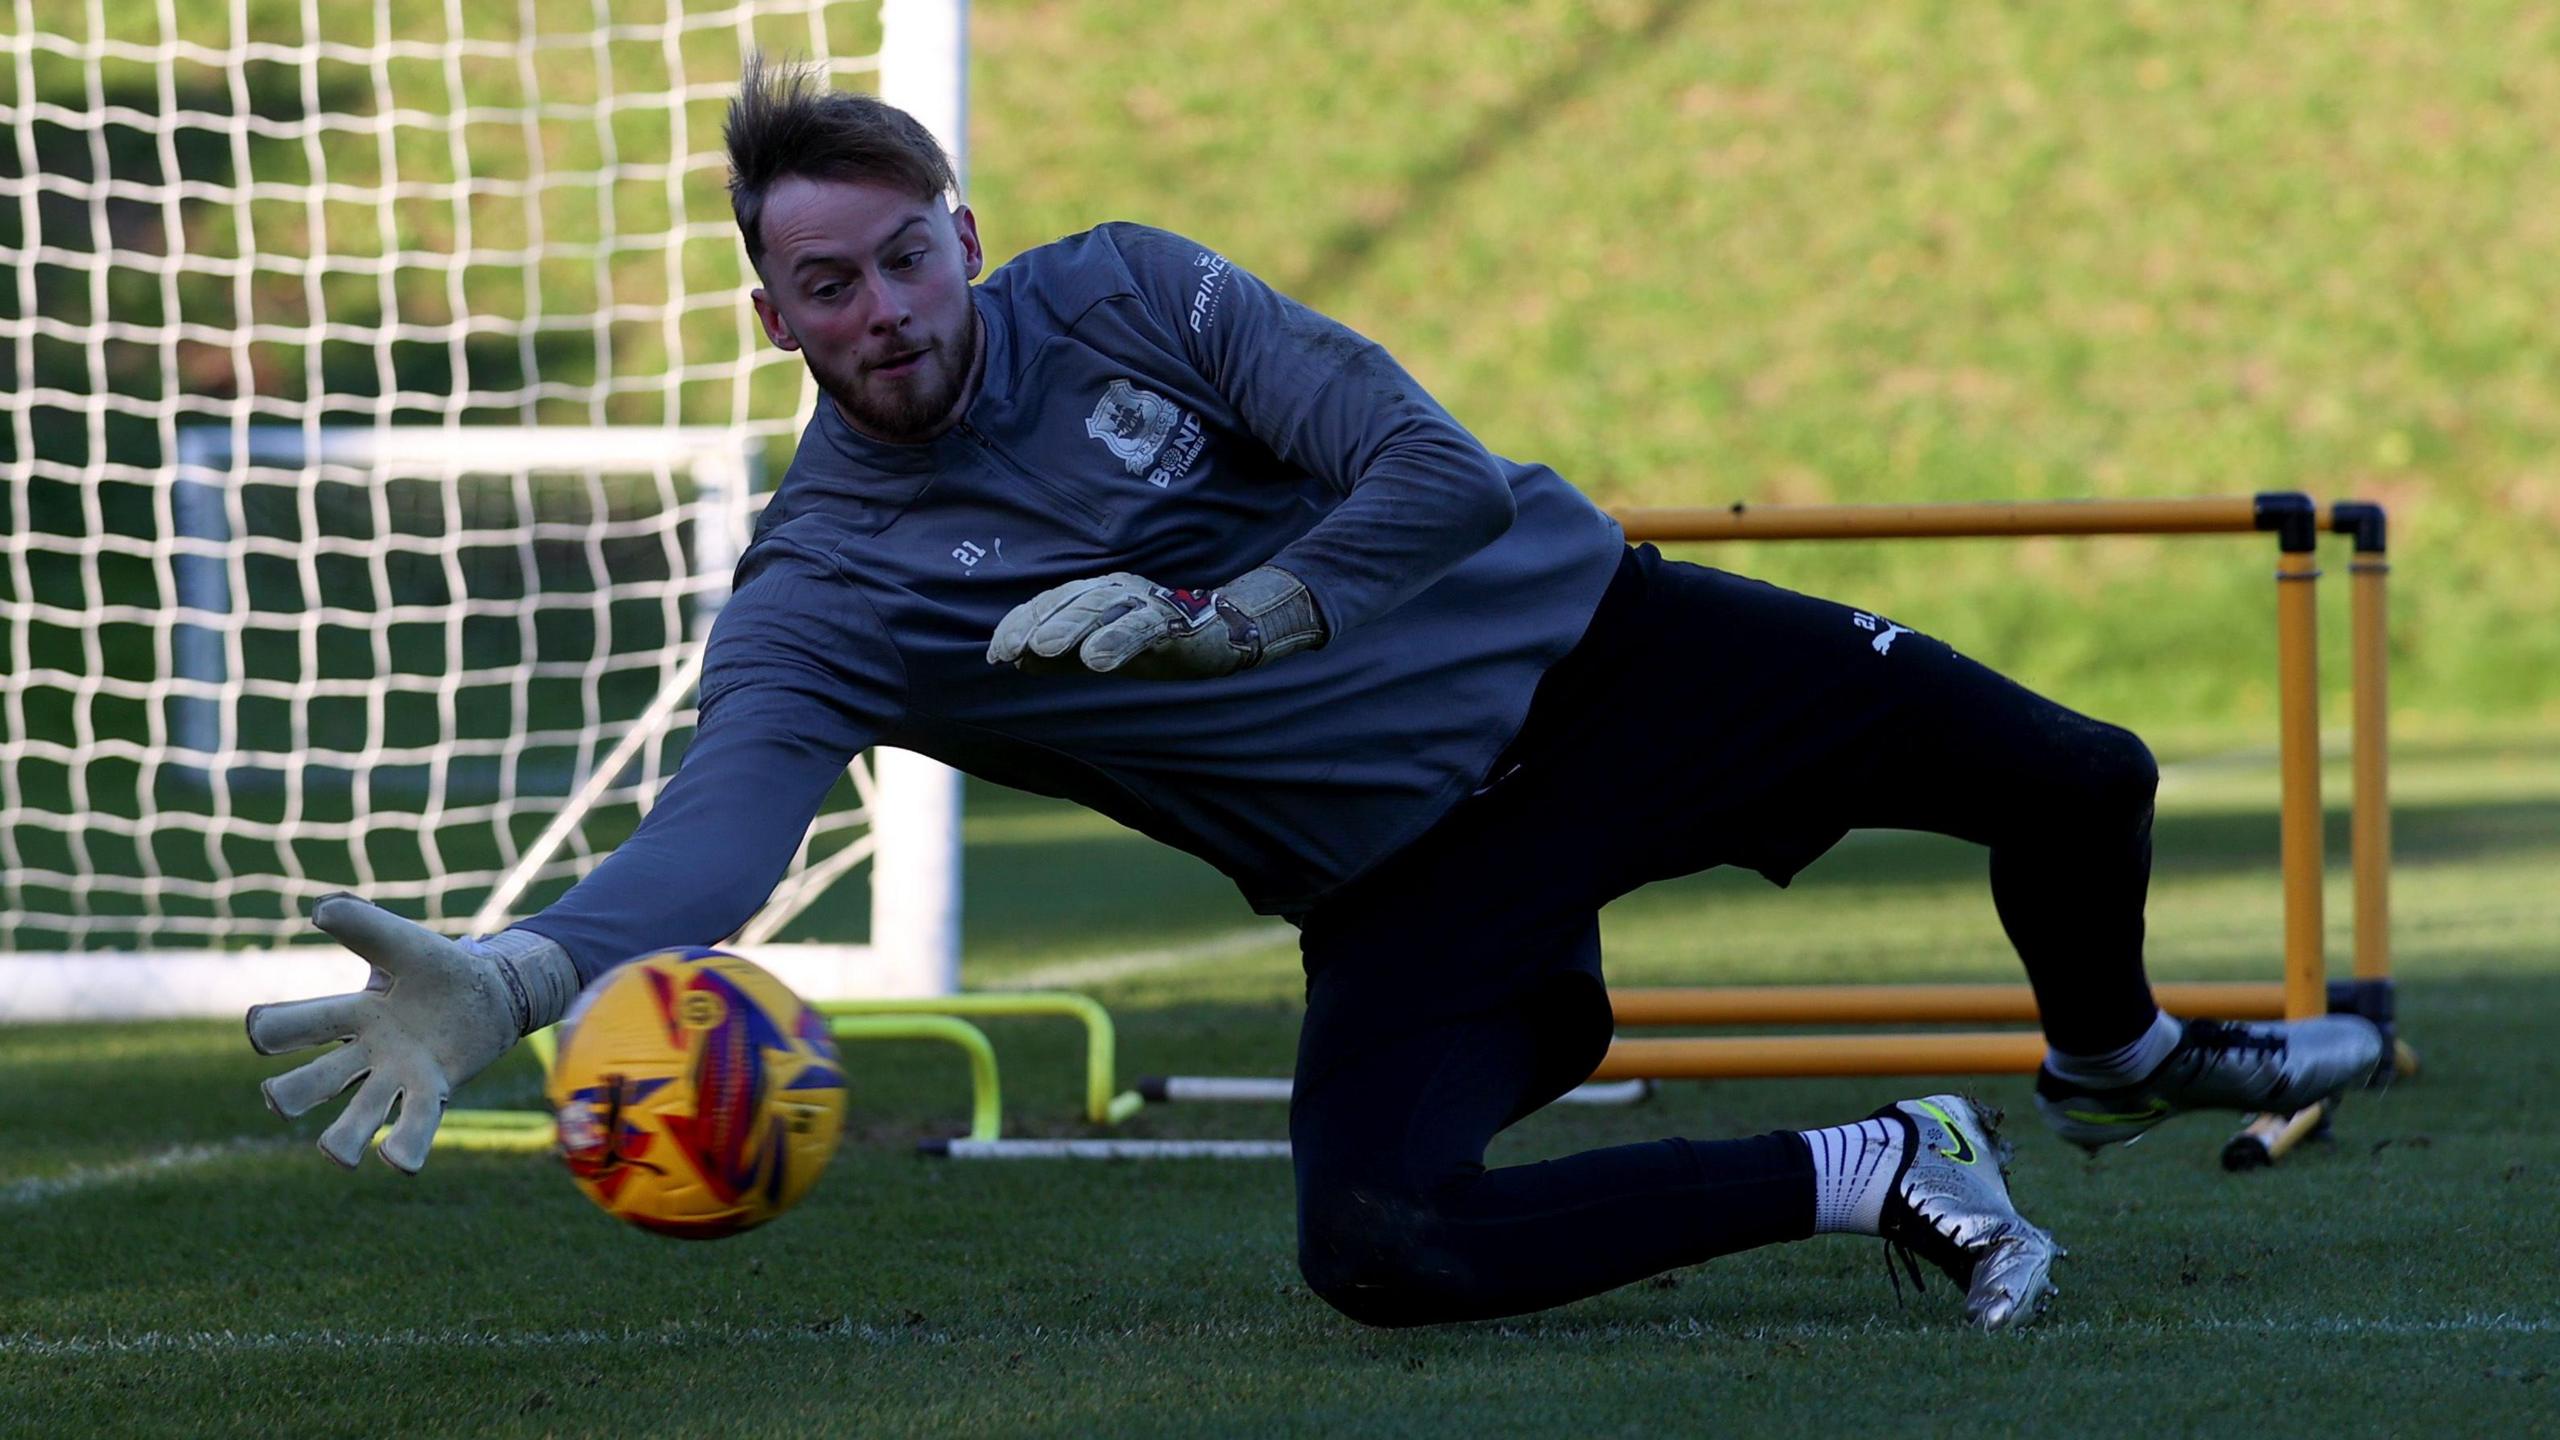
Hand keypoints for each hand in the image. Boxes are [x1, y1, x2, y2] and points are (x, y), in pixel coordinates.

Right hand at [245, 896, 576, 1172]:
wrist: (494, 992)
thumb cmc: (439, 970)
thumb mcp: (402, 943)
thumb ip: (365, 925)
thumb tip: (319, 909)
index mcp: (351, 1015)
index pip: (299, 1024)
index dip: (273, 1028)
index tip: (259, 1029)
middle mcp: (365, 1055)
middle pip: (314, 1082)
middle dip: (291, 1092)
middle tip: (277, 1098)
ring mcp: (396, 1078)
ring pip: (357, 1116)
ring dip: (342, 1139)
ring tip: (336, 1154)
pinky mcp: (433, 1092)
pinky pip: (413, 1126)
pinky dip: (404, 1146)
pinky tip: (395, 1163)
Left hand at [986, 565, 1325, 679]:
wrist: (1227, 632)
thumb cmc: (1158, 640)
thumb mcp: (1103, 650)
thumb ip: (1062, 655)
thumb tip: (1015, 661)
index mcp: (1097, 595)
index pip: (1049, 604)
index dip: (1020, 625)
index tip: (995, 653)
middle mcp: (1117, 591)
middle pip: (1069, 602)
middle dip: (1035, 625)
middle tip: (1008, 650)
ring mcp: (1146, 602)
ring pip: (1100, 609)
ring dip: (1070, 627)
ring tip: (1041, 649)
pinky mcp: (1173, 621)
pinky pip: (1141, 628)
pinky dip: (1117, 641)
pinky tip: (1096, 662)